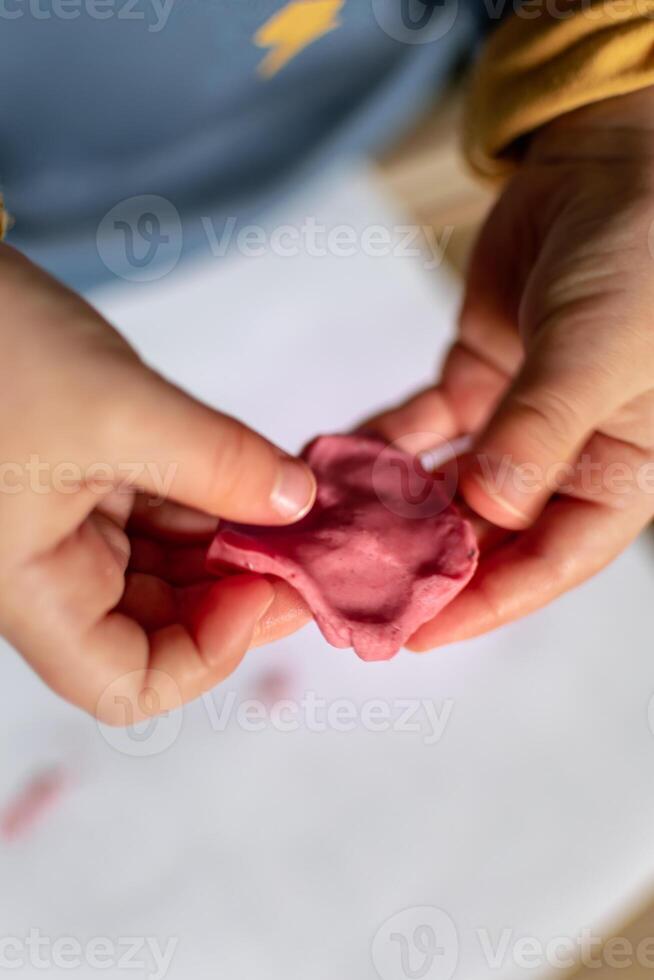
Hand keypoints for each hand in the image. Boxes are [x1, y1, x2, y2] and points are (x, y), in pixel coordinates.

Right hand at [0, 245, 314, 720]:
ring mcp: (71, 528)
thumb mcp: (117, 410)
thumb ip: (218, 463)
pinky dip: (214, 503)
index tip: (264, 589)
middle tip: (311, 551)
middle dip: (239, 593)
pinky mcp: (88, 483)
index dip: (206, 657)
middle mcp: (52, 573)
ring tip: (298, 513)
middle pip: (160, 627)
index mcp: (34, 588)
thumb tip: (300, 503)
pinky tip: (261, 481)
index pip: (125, 684)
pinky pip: (163, 515)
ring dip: (235, 546)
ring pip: (170, 569)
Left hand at [369, 87, 653, 648]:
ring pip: (448, 485)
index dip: (485, 602)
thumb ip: (541, 429)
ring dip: (392, 509)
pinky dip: (382, 445)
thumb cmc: (639, 255)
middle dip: (424, 562)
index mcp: (619, 470)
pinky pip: (422, 427)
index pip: (551, 560)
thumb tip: (489, 510)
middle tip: (351, 589)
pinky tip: (335, 462)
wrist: (610, 161)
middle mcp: (566, 456)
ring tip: (329, 535)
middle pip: (489, 534)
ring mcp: (516, 419)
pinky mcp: (475, 378)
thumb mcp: (598, 349)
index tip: (416, 631)